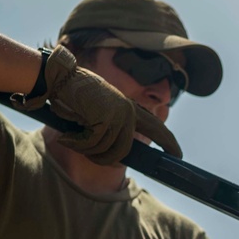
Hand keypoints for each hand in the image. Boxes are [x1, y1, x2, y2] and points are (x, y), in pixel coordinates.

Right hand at [14, 45, 181, 163]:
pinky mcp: (106, 119)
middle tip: (94, 160)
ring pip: (107, 150)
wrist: (60, 78)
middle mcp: (127, 111)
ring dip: (87, 151)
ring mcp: (118, 115)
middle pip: (126, 149)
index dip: (168, 141)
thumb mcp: (98, 111)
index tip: (178, 155)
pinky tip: (67, 137)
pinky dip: (78, 145)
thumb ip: (111, 127)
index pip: (155, 126)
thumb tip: (118, 153)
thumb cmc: (75, 95)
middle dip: (110, 159)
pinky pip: (94, 145)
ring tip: (72, 140)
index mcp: (129, 107)